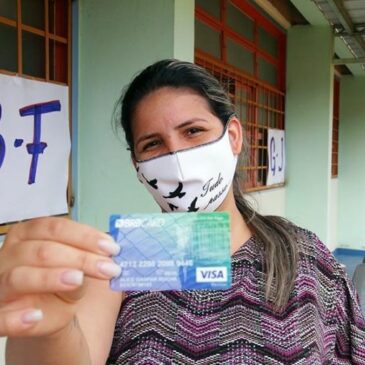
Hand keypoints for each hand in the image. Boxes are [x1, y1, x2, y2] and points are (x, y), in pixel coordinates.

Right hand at [0, 217, 120, 337]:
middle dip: (80, 259)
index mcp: (29, 233)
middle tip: (109, 269)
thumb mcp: (76, 267)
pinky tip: (36, 317)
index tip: (112, 248)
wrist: (45, 313)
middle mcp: (9, 254)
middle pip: (43, 251)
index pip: (56, 228)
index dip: (86, 236)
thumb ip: (87, 258)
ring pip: (19, 277)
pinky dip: (15, 318)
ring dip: (50, 278)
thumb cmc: (61, 281)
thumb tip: (111, 254)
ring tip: (78, 280)